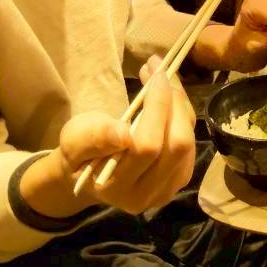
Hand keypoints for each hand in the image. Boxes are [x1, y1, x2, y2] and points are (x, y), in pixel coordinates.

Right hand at [21, 62, 195, 218]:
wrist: (89, 173)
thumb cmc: (79, 152)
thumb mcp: (74, 140)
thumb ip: (94, 137)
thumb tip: (123, 133)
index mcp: (118, 187)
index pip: (147, 147)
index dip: (157, 107)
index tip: (155, 73)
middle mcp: (147, 195)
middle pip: (176, 145)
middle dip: (173, 101)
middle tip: (160, 71)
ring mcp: (167, 189)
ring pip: (188, 142)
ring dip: (180, 104)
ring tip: (163, 79)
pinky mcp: (179, 179)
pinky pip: (192, 142)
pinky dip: (184, 115)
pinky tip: (169, 98)